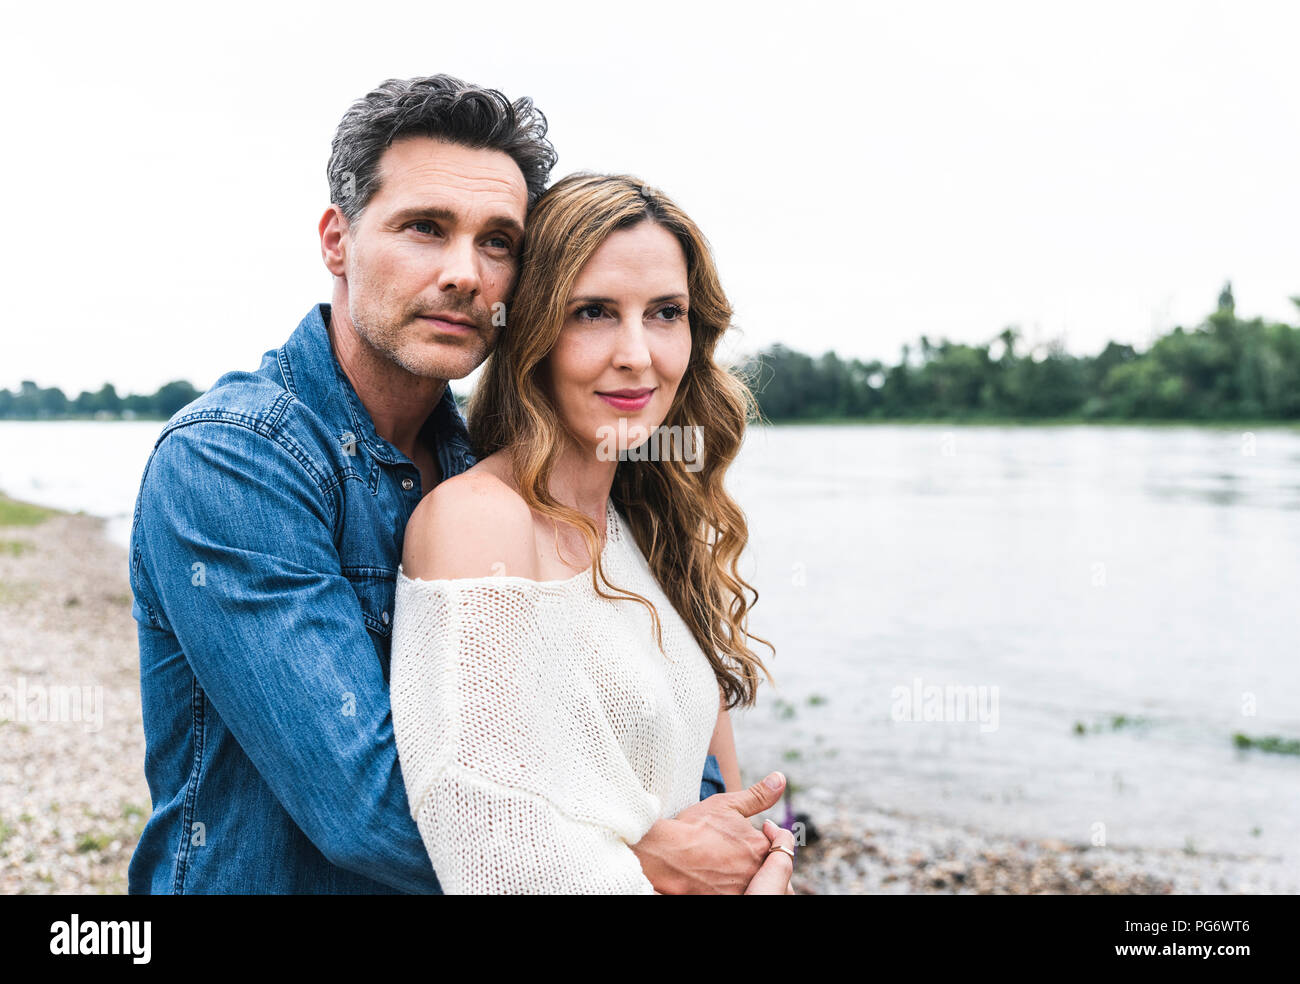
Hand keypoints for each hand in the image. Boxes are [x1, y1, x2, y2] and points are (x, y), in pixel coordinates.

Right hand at [631, 771, 786, 893]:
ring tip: (715, 863)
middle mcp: (755, 870)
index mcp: (759, 845)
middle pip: (758, 863)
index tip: (734, 835)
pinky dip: (724, 884)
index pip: (768, 843)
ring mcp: (741, 888)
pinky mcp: (725, 899)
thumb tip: (780, 778)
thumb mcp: (729, 804)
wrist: (667, 855)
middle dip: (746, 856)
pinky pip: (732, 890)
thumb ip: (759, 795)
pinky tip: (710, 875)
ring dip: (736, 871)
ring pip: (746, 879)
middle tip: (723, 849)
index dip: (751, 836)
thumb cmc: (695, 826)